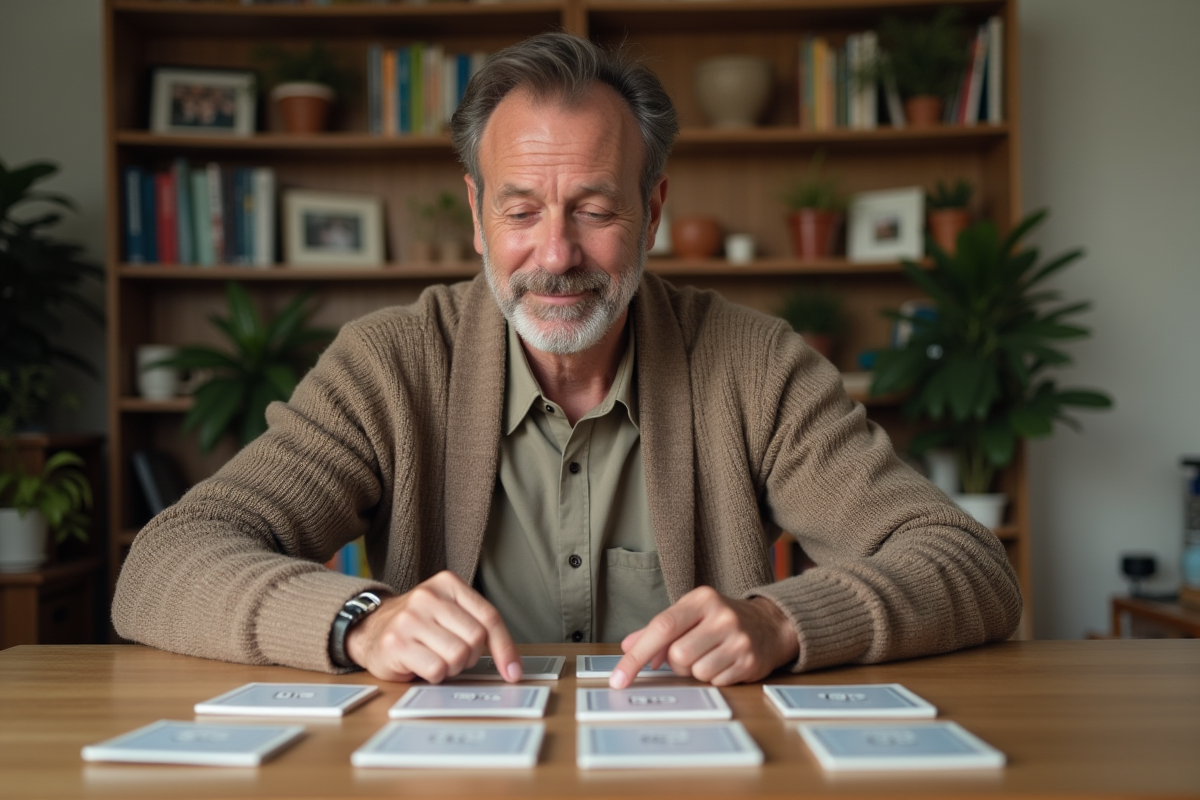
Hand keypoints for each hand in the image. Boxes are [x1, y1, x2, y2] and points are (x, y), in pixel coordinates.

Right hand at [345, 570, 521, 683]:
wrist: (370, 628)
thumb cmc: (418, 624)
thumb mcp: (448, 611)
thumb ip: (476, 624)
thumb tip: (511, 663)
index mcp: (448, 584)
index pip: (489, 617)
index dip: (505, 648)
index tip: (513, 671)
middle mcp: (428, 596)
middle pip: (475, 639)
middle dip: (470, 657)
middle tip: (453, 656)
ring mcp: (410, 619)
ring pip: (457, 656)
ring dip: (451, 667)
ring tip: (436, 658)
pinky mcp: (396, 643)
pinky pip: (435, 669)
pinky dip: (434, 675)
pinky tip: (421, 664)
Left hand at [609, 587, 798, 687]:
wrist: (770, 625)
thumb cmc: (720, 620)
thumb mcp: (690, 614)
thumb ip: (657, 630)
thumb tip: (627, 647)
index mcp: (701, 599)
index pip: (661, 627)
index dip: (636, 656)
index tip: (619, 678)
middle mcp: (722, 616)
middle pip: (678, 655)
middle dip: (677, 662)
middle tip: (690, 652)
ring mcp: (738, 639)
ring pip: (696, 671)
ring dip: (696, 670)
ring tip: (710, 655)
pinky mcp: (750, 662)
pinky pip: (715, 682)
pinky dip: (714, 677)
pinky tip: (725, 662)